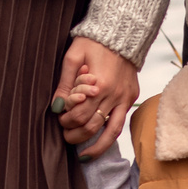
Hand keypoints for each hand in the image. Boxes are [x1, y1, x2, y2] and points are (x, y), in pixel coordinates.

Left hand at [54, 37, 138, 157]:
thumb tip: (56, 107)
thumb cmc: (93, 43)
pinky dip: (110, 136)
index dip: (66, 121)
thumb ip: (64, 84)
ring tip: (83, 155)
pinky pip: (121, 123)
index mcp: (99, 84)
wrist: (121, 33)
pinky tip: (100, 144)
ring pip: (110, 132)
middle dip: (76, 135)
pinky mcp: (131, 98)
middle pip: (92, 126)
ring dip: (95, 146)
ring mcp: (125, 98)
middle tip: (65, 136)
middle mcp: (114, 94)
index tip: (59, 119)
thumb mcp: (73, 57)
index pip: (79, 114)